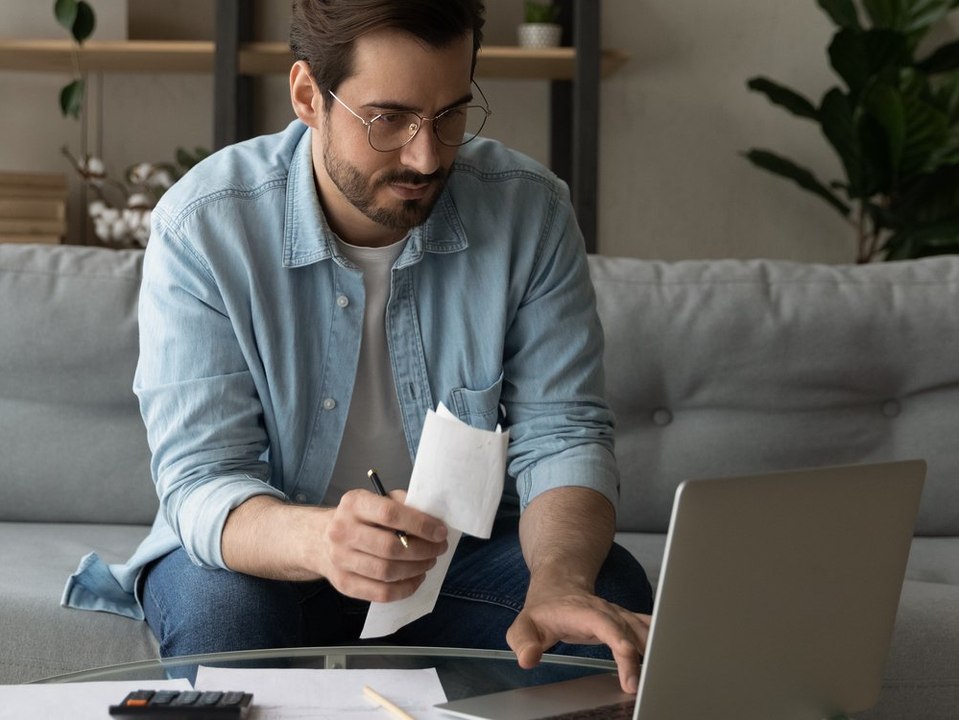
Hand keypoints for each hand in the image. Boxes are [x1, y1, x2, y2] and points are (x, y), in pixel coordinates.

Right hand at [318, 489, 447, 602]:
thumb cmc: (360, 518)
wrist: (320, 539)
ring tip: (429, 562)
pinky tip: (416, 578)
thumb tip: (433, 519)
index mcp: (354, 503)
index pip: (390, 514)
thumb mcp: (377, 499)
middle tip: (439, 548)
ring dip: (416, 569)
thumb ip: (403, 503)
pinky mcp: (343, 584)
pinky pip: (381, 593)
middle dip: (423, 550)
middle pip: (390, 547)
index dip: (420, 525)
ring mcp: (340, 560)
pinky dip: (405, 589)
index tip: (440, 532)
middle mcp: (342, 531)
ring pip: (387, 572)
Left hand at [506, 586, 651, 693]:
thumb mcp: (523, 625)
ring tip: (663, 676)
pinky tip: (671, 657)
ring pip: (645, 630)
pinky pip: (649, 630)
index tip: (629, 661)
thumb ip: (522, 642)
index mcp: (584, 612)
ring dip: (656, 651)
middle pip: (631, 631)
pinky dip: (661, 642)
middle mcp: (607, 612)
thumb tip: (528, 659)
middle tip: (646, 685)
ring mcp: (619, 616)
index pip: (606, 625)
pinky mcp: (627, 622)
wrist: (559, 584)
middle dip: (642, 656)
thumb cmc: (543, 608)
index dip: (620, 642)